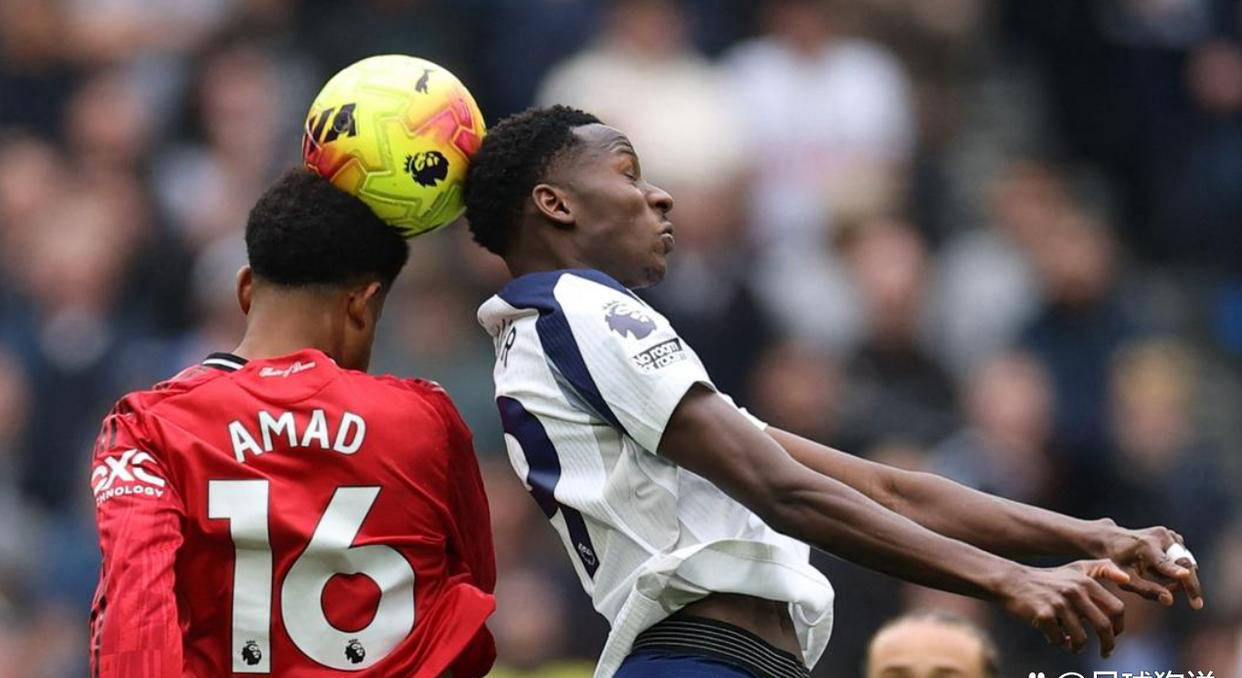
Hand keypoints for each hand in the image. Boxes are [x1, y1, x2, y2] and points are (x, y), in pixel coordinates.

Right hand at [998, 560, 1128, 656]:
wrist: (1012, 582)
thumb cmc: (1048, 579)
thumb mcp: (1076, 568)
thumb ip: (1103, 568)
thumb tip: (1127, 578)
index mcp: (1086, 582)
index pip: (1116, 609)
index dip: (1119, 626)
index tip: (1114, 635)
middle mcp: (1074, 592)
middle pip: (1104, 626)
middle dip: (1108, 644)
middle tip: (1105, 653)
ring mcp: (1058, 604)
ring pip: (1081, 638)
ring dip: (1078, 646)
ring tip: (1073, 645)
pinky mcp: (1042, 615)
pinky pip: (1058, 639)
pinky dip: (1058, 642)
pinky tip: (1055, 636)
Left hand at [1097, 523, 1203, 608]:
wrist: (1114, 539)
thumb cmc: (1118, 561)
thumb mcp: (1126, 578)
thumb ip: (1146, 590)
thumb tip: (1170, 600)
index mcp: (1144, 546)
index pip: (1163, 562)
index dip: (1174, 571)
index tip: (1185, 575)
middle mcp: (1160, 536)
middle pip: (1183, 563)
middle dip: (1190, 585)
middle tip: (1197, 604)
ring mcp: (1169, 534)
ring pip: (1185, 563)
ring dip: (1178, 577)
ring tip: (1152, 575)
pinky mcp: (1175, 536)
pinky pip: (1183, 558)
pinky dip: (1176, 568)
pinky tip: (1156, 567)